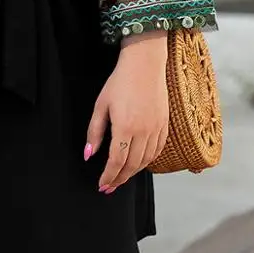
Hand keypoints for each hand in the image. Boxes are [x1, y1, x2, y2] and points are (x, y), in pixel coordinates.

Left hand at [85, 32, 169, 191]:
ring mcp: (156, 129)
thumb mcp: (101, 105)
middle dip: (119, 179)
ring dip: (133, 173)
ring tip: (121, 178)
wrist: (145, 64)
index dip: (109, 177)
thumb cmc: (119, 82)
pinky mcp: (165, 125)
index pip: (116, 162)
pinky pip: (157, 151)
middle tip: (109, 187)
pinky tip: (139, 164)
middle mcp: (143, 132)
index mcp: (125, 128)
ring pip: (146, 161)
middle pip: (132, 165)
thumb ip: (94, 132)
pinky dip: (148, 162)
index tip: (102, 185)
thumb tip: (88, 155)